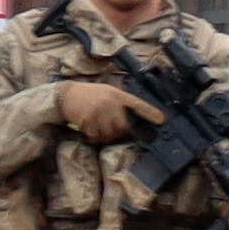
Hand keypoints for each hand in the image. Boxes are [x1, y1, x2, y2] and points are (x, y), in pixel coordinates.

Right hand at [48, 79, 162, 140]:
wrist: (66, 95)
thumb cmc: (88, 95)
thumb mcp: (106, 93)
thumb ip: (118, 104)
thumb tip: (128, 123)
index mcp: (118, 95)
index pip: (139, 104)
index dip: (151, 113)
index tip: (162, 121)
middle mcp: (111, 102)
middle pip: (123, 127)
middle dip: (117, 132)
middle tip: (108, 128)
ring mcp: (100, 111)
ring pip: (109, 134)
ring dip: (103, 136)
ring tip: (96, 127)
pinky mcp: (89, 119)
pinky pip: (96, 136)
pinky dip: (92, 137)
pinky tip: (88, 128)